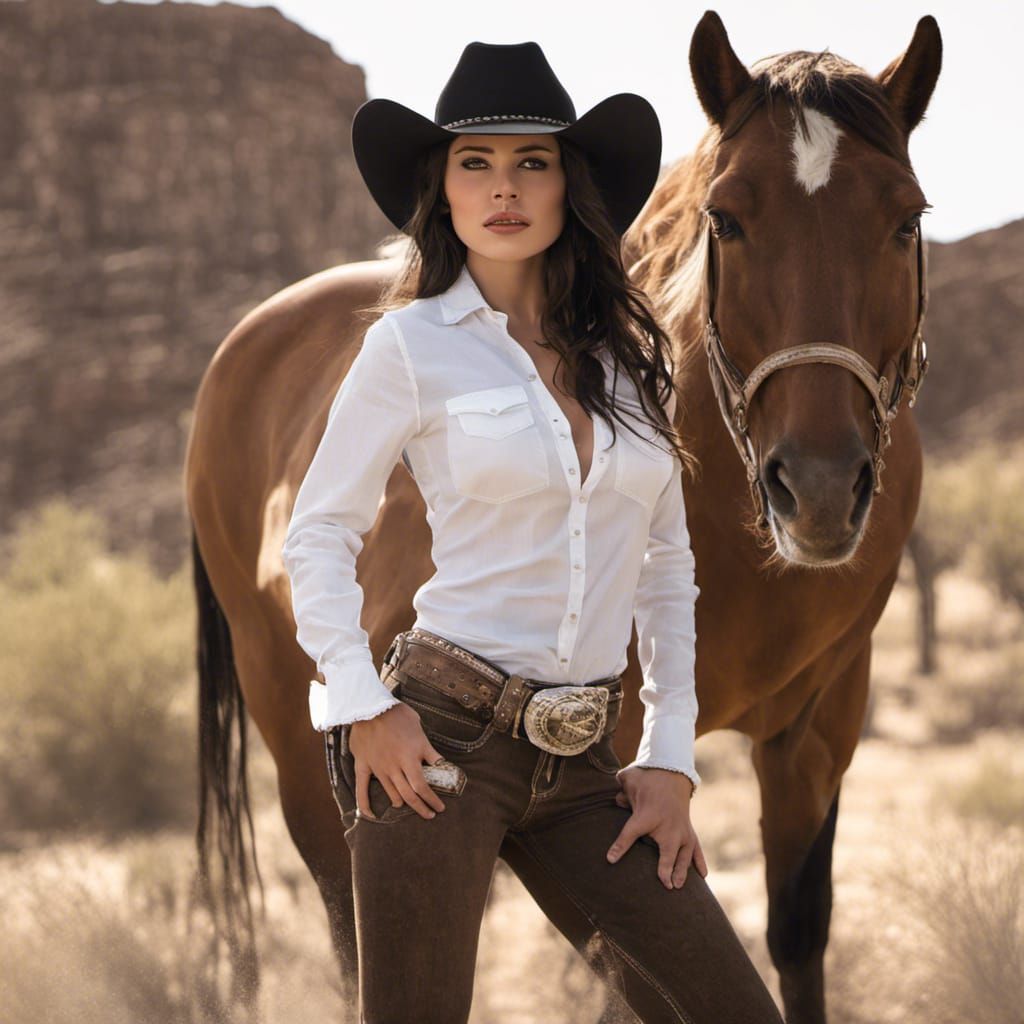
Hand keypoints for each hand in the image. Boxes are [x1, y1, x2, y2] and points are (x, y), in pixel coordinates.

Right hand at [348, 703, 446, 819]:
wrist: (370, 706)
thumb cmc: (397, 716)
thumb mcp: (419, 731)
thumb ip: (429, 751)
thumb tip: (442, 764)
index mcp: (409, 758)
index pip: (422, 787)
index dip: (432, 800)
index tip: (439, 807)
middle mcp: (394, 767)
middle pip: (409, 795)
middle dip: (421, 807)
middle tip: (429, 814)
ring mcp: (378, 768)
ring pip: (391, 793)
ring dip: (401, 803)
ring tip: (407, 806)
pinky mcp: (364, 765)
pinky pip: (362, 789)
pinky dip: (365, 804)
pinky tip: (371, 815)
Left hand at [606, 766, 707, 888]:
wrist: (673, 773)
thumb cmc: (648, 779)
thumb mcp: (631, 781)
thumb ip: (623, 794)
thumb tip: (616, 802)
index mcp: (648, 815)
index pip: (631, 832)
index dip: (620, 845)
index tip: (611, 859)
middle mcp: (669, 826)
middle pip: (669, 851)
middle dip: (667, 868)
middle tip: (666, 884)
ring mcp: (682, 830)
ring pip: (684, 854)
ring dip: (682, 870)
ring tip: (677, 886)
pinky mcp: (689, 832)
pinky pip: (696, 849)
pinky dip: (699, 862)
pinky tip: (703, 876)